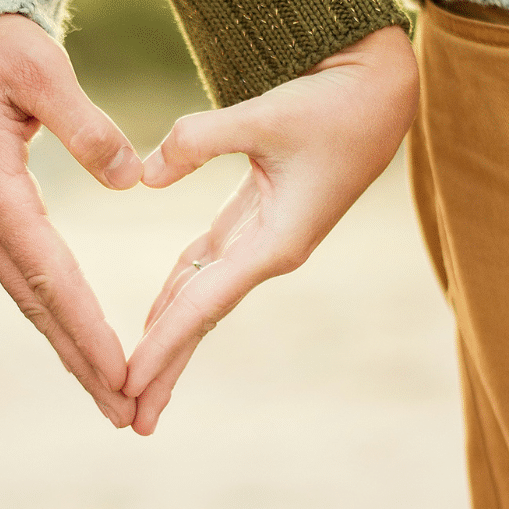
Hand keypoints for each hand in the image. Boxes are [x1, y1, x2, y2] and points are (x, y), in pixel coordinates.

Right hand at [0, 14, 142, 426]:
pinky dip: (49, 310)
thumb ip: (85, 124)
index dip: (89, 330)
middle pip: (36, 304)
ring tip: (108, 390)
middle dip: (81, 362)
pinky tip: (72, 333)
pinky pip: (16, 272)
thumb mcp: (37, 65)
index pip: (50, 275)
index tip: (123, 374)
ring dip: (66, 345)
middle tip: (125, 412)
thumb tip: (131, 179)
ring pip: (25, 295)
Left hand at [125, 25, 418, 433]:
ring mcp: (264, 240)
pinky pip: (208, 267)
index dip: (163, 345)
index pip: (204, 305)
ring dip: (169, 339)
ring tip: (135, 383)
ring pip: (202, 298)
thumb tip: (143, 176)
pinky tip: (155, 318)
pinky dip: (178, 293)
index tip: (127, 384)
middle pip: (202, 319)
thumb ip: (199, 141)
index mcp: (277, 243)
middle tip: (129, 418)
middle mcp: (269, 252)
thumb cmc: (333, 103)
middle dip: (166, 368)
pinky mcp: (258, 219)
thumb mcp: (266, 114)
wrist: (381, 90)